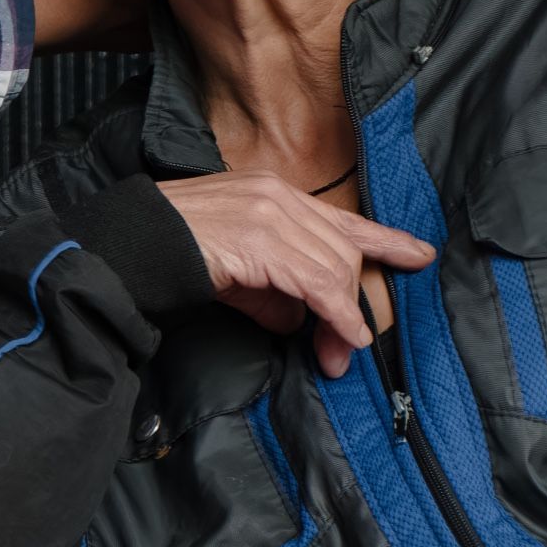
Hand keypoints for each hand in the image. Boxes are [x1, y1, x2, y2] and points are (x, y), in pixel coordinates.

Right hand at [157, 173, 434, 377]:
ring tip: (341, 353)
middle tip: (352, 346)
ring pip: (334, 269)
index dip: (383, 239)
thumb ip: (271, 291)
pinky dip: (335, 315)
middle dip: (354, 302)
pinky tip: (341, 338)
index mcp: (273, 193)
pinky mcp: (261, 240)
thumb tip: (299, 320)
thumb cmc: (172, 253)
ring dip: (342, 319)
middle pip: (343, 250)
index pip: (341, 218)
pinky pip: (317, 284)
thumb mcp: (233, 270)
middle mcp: (278, 197)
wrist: (129, 245)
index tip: (417, 255)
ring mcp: (270, 214)